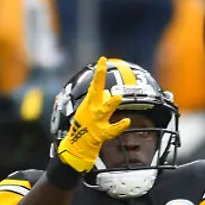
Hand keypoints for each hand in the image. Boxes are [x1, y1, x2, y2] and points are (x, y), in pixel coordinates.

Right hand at [56, 56, 129, 172]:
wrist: (77, 145)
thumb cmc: (84, 124)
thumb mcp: (89, 109)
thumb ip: (99, 100)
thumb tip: (108, 93)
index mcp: (90, 102)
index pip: (95, 83)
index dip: (99, 71)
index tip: (103, 59)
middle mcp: (92, 109)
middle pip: (96, 92)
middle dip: (99, 79)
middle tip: (102, 68)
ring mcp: (97, 121)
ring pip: (104, 111)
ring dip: (110, 104)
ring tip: (117, 97)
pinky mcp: (101, 134)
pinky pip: (111, 130)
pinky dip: (119, 126)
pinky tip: (127, 121)